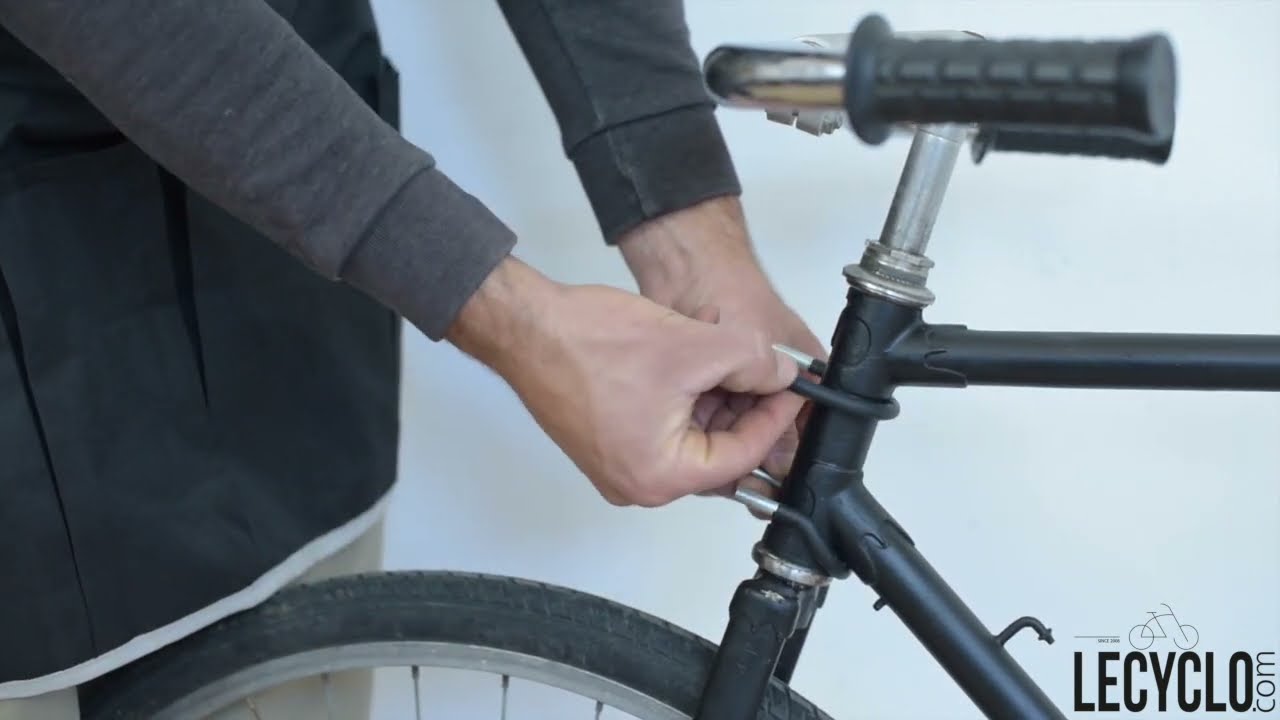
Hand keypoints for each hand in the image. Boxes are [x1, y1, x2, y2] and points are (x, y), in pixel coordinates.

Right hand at [446, 256, 799, 506]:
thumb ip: (752, 363)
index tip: (791, 388)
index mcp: (660, 477)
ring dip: (713, 397)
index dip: (774, 416)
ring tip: (725, 353)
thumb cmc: (587, 344)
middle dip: (742, 405)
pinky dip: (684, 396)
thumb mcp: (694, 347)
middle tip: (764, 369)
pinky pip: (663, 427)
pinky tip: (693, 357)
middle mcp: (637, 484)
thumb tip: (783, 374)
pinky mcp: (608, 442)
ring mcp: (619, 464)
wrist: (526, 327)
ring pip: (690, 436)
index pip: (742, 456)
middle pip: (717, 451)